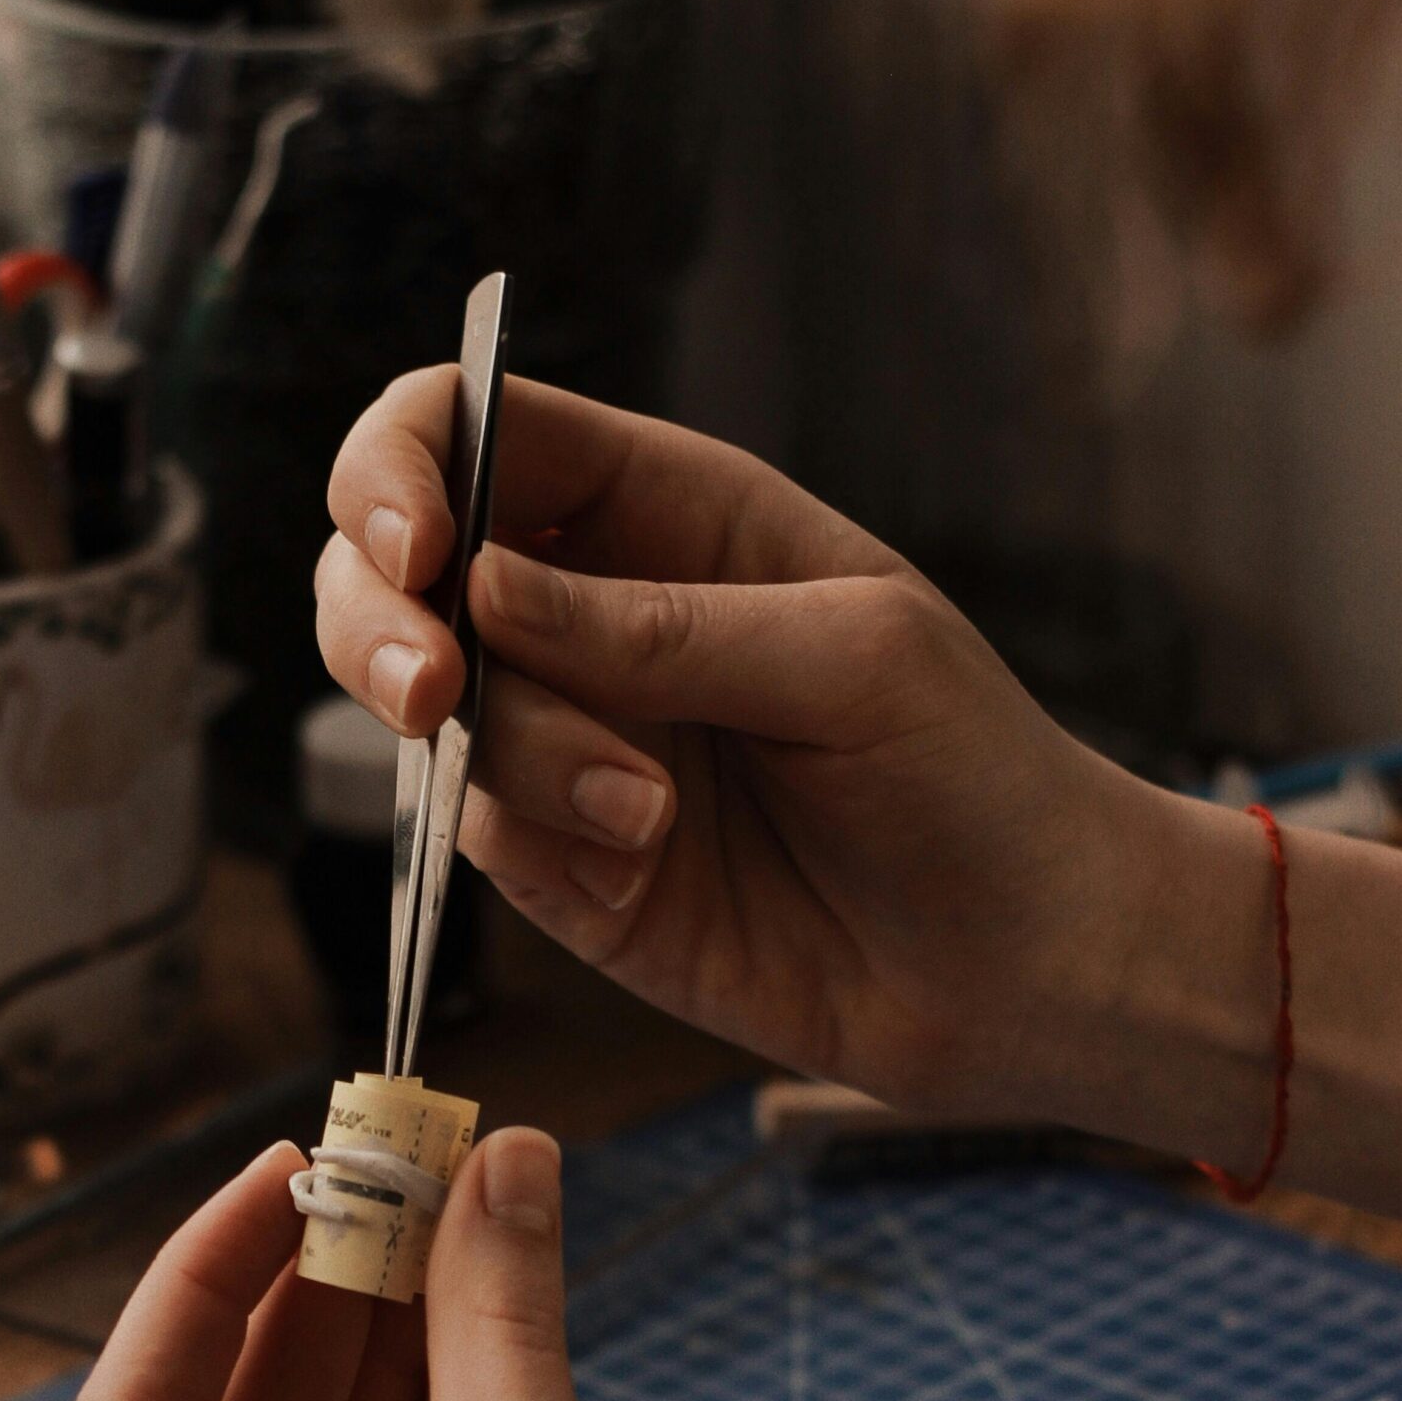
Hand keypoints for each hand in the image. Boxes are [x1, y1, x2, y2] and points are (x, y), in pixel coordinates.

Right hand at [315, 370, 1252, 1137]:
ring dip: (517, 760)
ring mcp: (568, 743)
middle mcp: (591, 615)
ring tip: (652, 817)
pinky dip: (543, 853)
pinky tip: (649, 873)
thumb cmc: (974, 775)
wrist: (1025, 968)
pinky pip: (478, 840)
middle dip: (376, 622)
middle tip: (435, 696)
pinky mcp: (565, 867)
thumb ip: (660, 624)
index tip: (417, 551)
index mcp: (665, 512)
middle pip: (390, 571)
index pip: (473, 432)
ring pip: (431, 716)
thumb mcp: (852, 659)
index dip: (403, 469)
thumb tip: (478, 585)